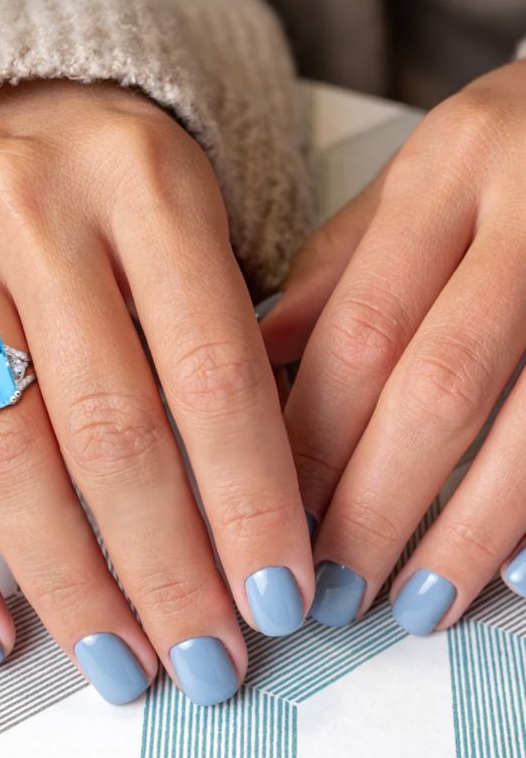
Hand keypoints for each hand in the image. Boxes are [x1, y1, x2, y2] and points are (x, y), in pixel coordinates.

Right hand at [0, 80, 313, 704]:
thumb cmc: (106, 182)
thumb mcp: (189, 216)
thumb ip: (224, 340)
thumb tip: (253, 514)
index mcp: (143, 182)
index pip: (212, 373)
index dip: (250, 503)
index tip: (276, 601)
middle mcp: (32, 212)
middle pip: (111, 432)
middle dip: (167, 568)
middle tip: (206, 659)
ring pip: (5, 455)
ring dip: (70, 582)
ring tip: (119, 660)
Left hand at [261, 60, 525, 632]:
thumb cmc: (507, 154)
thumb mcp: (419, 181)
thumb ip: (341, 268)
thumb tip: (258, 356)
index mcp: (450, 174)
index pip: (361, 329)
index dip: (315, 437)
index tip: (273, 518)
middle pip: (437, 384)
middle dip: (378, 500)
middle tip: (331, 590)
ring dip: (468, 528)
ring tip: (412, 603)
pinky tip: (521, 574)